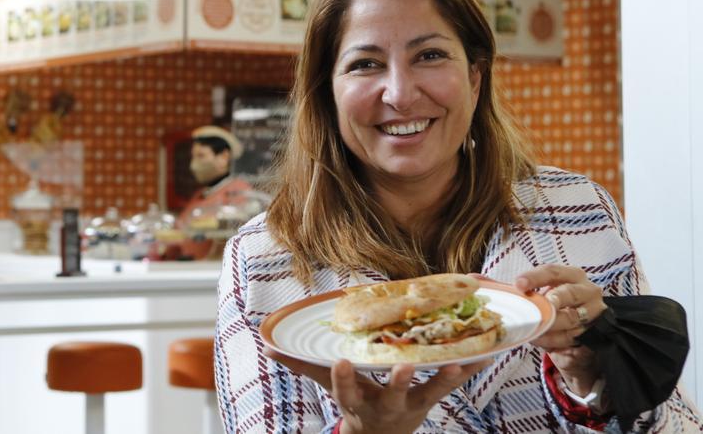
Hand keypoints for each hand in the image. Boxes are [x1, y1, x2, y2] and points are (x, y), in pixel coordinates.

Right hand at [292, 359, 490, 433]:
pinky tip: (487, 353)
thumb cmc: (356, 402)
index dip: (343, 378)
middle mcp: (387, 406)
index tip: (340, 362)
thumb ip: (303, 366)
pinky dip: (470, 369)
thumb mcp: (330, 389)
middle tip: (405, 367)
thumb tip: (268, 347)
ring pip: (431, 393)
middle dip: (399, 382)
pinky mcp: (433, 399)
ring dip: (445, 378)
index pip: (346, 390)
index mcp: (358, 401)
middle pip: (394, 395)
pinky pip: (453, 384)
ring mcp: (413, 404)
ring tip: (458, 363)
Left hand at [516, 264, 606, 395]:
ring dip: (549, 325)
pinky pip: (573, 338)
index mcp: (570, 275)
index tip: (518, 285)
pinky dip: (555, 340)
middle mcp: (587, 290)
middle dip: (552, 299)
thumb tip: (472, 279)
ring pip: (571, 319)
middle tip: (539, 306)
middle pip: (569, 293)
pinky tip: (541, 341)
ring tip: (532, 329)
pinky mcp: (596, 334)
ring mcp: (594, 313)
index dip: (535, 277)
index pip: (553, 271)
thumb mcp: (533, 294)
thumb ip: (505, 287)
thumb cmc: (552, 306)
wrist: (576, 334)